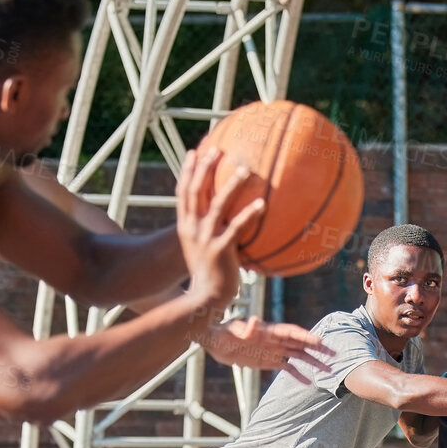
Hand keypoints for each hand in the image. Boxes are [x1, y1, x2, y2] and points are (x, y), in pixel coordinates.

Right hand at [175, 147, 264, 315]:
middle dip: (204, 168)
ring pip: (216, 205)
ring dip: (231, 185)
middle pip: (195, 191)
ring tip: (244, 169)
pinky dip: (249, 214)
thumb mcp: (206, 248)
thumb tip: (233, 216)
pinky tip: (263, 204)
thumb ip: (215, 229)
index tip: (194, 151)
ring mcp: (205, 238)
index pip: (183, 192)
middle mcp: (192, 229)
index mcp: (186, 226)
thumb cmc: (211, 274)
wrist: (207, 298)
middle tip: (216, 149)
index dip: (188, 171)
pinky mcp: (220, 250)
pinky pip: (236, 227)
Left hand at [204, 317, 332, 381]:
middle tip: (334, 354)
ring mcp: (273, 351)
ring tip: (328, 370)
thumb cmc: (223, 331)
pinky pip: (286, 368)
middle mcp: (275, 340)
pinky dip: (297, 374)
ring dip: (312, 362)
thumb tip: (255, 321)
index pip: (292, 333)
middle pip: (301, 344)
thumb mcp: (233, 329)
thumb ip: (245, 328)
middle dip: (317, 349)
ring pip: (298, 356)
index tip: (320, 341)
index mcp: (270, 331)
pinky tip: (307, 382)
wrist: (215, 341)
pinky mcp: (267, 361)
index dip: (306, 336)